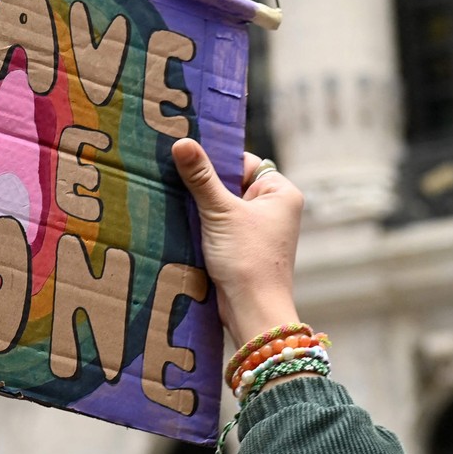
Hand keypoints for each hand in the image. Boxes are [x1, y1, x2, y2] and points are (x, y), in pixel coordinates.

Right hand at [170, 139, 304, 345]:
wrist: (253, 311)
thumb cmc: (247, 259)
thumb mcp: (220, 212)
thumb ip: (201, 177)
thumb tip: (182, 142)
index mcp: (280, 193)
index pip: (244, 162)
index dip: (217, 160)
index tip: (186, 154)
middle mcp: (274, 208)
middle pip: (231, 183)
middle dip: (204, 183)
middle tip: (172, 172)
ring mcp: (259, 230)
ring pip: (222, 205)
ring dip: (200, 205)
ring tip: (172, 195)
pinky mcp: (243, 248)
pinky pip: (219, 226)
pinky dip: (202, 224)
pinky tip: (179, 220)